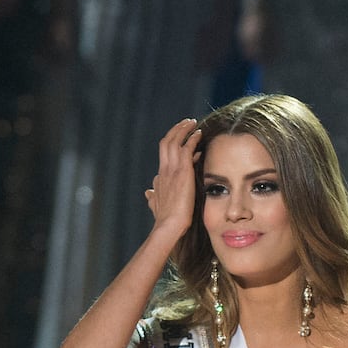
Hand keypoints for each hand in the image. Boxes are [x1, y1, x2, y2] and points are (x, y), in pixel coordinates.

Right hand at [145, 118, 201, 238]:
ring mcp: (172, 169)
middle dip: (176, 130)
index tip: (183, 139)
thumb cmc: (166, 219)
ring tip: (192, 123)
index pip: (165, 154)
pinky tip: (199, 134)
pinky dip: (192, 139)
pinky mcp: (182, 171)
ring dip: (183, 129)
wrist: (170, 225)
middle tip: (186, 122)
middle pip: (166, 141)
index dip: (173, 143)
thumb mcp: (156, 204)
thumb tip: (148, 191)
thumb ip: (153, 197)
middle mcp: (163, 170)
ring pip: (174, 141)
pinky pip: (186, 148)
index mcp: (160, 177)